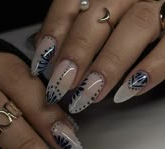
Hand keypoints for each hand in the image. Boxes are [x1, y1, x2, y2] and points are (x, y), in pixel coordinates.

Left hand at [31, 0, 164, 112]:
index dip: (53, 34)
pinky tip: (126, 91)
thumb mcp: (96, 16)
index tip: (40, 63)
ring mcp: (158, 3)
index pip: (70, 4)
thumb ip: (72, 29)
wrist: (162, 13)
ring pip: (135, 27)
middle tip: (62, 84)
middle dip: (77, 53)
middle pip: (99, 18)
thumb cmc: (121, 18)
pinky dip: (149, 70)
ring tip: (89, 95)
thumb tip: (44, 53)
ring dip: (108, 65)